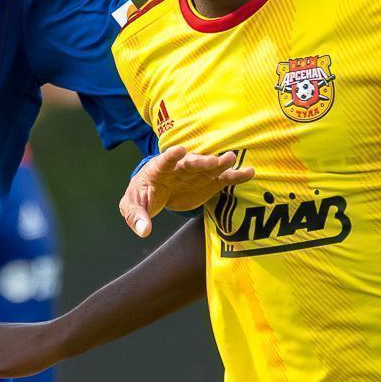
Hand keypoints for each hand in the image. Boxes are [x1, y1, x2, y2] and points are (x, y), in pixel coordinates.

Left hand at [121, 145, 253, 236]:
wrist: (155, 191)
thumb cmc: (141, 196)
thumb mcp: (132, 207)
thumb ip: (136, 217)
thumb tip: (144, 231)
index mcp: (157, 170)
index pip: (164, 161)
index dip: (171, 156)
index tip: (179, 150)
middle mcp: (179, 168)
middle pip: (190, 163)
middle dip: (201, 162)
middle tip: (213, 161)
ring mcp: (195, 174)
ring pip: (209, 167)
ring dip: (220, 164)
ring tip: (231, 159)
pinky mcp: (207, 182)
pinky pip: (223, 178)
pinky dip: (235, 175)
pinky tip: (248, 172)